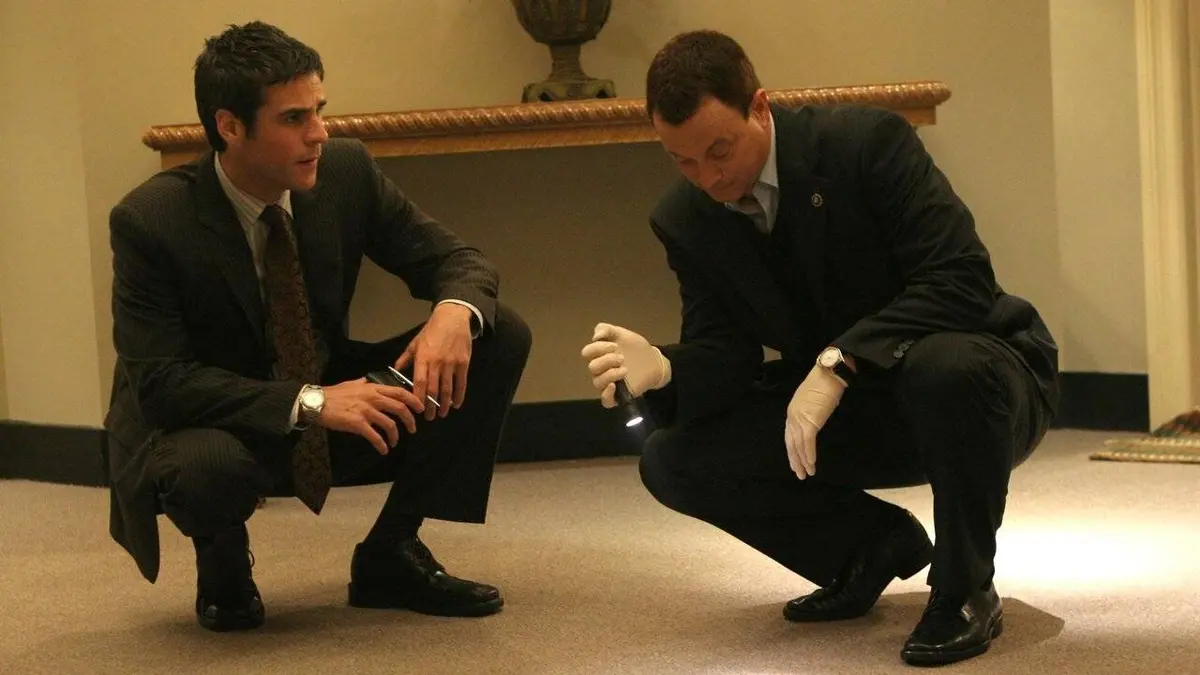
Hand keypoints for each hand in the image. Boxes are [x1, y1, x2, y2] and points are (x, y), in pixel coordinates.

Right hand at [317, 379, 425, 454]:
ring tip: (394, 442)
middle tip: (413, 429)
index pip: (400, 392)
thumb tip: (368, 381)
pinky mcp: (357, 424)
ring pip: (390, 424)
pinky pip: (375, 436)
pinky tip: (383, 450)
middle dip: (410, 420)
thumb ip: (363, 383)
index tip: (420, 408)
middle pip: (400, 408)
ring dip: (396, 436)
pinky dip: (382, 445)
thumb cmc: (333, 394)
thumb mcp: (351, 384)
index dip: (413, 400)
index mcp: (373, 388)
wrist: (316, 403)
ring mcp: (365, 411)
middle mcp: (372, 398)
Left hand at [395, 303, 472, 419]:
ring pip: (448, 389)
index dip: (418, 397)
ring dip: (445, 404)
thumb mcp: (415, 343)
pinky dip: (459, 395)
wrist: (452, 318)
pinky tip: (456, 404)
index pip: (420, 382)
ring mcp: (451, 363)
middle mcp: (437, 363)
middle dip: (431, 406)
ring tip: (442, 413)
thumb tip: (394, 370)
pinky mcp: (463, 363)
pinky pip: (461, 383)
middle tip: (430, 418)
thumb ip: (405, 358)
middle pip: (433, 390)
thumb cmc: (431, 331)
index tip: (417, 409)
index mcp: (423, 358)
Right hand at [580, 323, 670, 407]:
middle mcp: (600, 370)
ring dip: (610, 374)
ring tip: (625, 369)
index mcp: (599, 355)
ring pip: (597, 382)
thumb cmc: (635, 348)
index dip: (599, 348)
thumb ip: (607, 330)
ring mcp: (608, 383)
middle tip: (622, 358)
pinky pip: (605, 400)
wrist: (653, 361)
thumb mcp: (622, 334)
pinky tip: (614, 385)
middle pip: (592, 367)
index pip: (588, 352)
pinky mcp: (617, 396)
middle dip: (607, 360)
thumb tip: (595, 337)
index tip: (615, 346)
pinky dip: (607, 394)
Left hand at [785, 364, 846, 479]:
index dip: (792, 450)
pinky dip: (809, 454)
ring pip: (798, 445)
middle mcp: (792, 416)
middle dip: (795, 460)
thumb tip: (813, 422)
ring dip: (803, 461)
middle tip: (799, 474)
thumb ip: (810, 413)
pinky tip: (811, 463)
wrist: (829, 373)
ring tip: (807, 473)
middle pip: (791, 443)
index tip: (795, 462)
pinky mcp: (810, 421)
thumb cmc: (825, 383)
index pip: (789, 435)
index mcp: (792, 411)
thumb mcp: (813, 401)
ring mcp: (800, 419)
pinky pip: (808, 442)